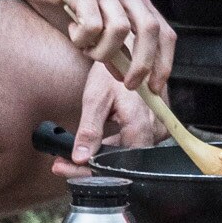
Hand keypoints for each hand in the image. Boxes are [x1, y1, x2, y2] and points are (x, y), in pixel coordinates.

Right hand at [6, 0, 175, 93]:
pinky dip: (83, 39)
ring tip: (86, 50)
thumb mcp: (94, 20)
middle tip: (128, 84)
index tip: (155, 87)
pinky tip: (71, 33)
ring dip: (104, 51)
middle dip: (143, 64)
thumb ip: (112, 43)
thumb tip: (126, 75)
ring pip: (120, 30)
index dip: (164, 61)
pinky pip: (92, 25)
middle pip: (150, 29)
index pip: (163, 30)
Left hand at [52, 62, 155, 176]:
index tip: (67, 169)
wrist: (131, 51)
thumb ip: (89, 130)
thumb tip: (79, 157)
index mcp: (140, 124)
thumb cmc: (114, 71)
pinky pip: (135, 146)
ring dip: (102, 157)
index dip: (91, 172)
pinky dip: (114, 148)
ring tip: (76, 153)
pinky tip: (97, 145)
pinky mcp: (156, 127)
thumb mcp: (96, 98)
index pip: (117, 164)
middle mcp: (154, 130)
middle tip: (63, 164)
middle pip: (123, 163)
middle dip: (91, 166)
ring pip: (129, 156)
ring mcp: (158, 129)